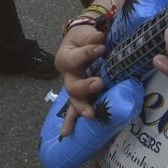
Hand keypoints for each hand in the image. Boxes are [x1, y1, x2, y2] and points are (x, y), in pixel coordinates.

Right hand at [55, 23, 107, 137]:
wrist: (80, 40)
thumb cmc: (82, 37)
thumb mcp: (85, 33)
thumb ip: (91, 36)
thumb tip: (100, 38)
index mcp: (65, 59)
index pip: (74, 59)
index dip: (87, 53)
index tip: (102, 47)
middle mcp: (67, 76)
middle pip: (72, 86)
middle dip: (85, 87)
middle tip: (99, 83)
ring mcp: (73, 87)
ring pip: (74, 101)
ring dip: (82, 108)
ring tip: (91, 115)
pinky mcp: (81, 95)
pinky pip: (75, 110)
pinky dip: (71, 122)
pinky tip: (67, 134)